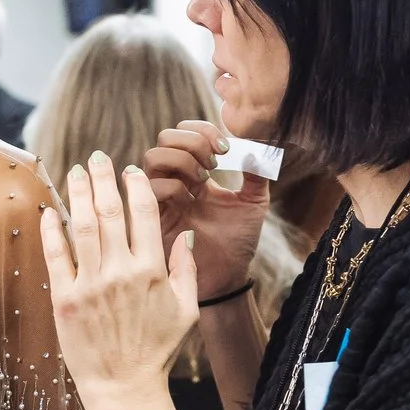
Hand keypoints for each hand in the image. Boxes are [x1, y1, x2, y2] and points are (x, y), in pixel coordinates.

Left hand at [40, 152, 200, 409]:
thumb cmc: (156, 350)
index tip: (129, 171)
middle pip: (109, 212)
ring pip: (81, 226)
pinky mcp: (64, 300)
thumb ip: (186, 269)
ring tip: (75, 173)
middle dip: (103, 178)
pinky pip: (56, 256)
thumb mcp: (186, 310)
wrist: (124, 388)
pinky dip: (52, 230)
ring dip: (78, 193)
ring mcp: (90, 285)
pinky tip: (50, 212)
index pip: (144, 214)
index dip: (136, 186)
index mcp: (152, 271)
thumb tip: (184, 234)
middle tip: (97, 158)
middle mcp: (120, 273)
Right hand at [141, 120, 269, 303]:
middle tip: (213, 163)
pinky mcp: (154, 218)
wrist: (227, 278)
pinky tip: (191, 201)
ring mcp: (163, 198)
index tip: (226, 149)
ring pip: (152, 157)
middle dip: (191, 142)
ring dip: (180, 160)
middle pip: (164, 139)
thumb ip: (257, 173)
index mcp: (195, 172)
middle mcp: (175, 181)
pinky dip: (172, 186)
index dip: (202, 130)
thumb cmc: (237, 243)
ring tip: (202, 180)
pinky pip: (150, 189)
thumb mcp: (254, 203)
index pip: (185, 133)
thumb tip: (259, 146)